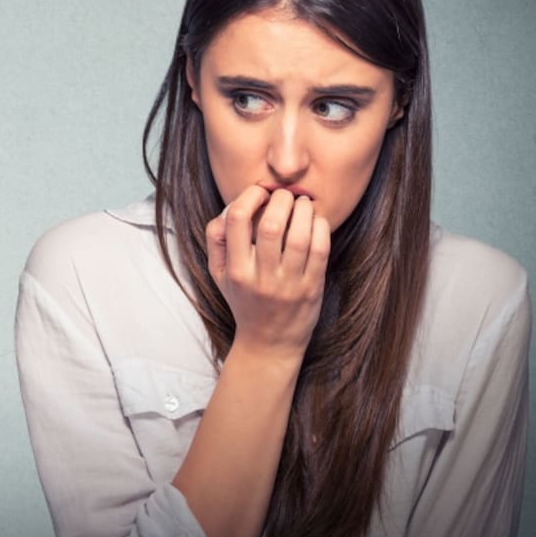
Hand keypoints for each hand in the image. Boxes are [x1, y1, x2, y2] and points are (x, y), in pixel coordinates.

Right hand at [205, 185, 330, 357]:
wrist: (269, 344)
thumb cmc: (244, 301)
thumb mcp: (219, 275)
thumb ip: (216, 240)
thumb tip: (229, 206)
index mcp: (235, 270)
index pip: (236, 219)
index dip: (249, 196)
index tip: (260, 192)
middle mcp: (260, 277)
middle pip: (271, 224)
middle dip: (281, 199)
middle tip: (285, 195)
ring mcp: (288, 284)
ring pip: (298, 235)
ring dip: (303, 210)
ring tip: (302, 203)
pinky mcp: (311, 288)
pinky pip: (320, 249)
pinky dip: (320, 227)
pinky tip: (315, 221)